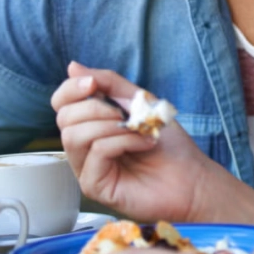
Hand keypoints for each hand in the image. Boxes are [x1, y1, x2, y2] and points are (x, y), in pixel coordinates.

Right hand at [51, 61, 253, 224]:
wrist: (192, 178)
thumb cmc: (167, 143)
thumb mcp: (138, 101)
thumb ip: (108, 83)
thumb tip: (73, 67)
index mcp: (90, 125)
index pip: (61, 103)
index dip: (71, 89)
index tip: (93, 83)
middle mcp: (83, 148)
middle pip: (64, 118)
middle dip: (95, 107)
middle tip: (125, 113)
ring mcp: (86, 169)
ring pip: (74, 136)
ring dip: (109, 125)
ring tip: (137, 128)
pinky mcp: (94, 186)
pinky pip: (96, 152)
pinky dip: (122, 141)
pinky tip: (144, 143)